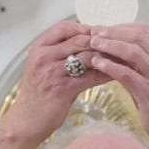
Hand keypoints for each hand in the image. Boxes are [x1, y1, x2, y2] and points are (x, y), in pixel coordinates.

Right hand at [0, 21, 108, 148]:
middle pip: (79, 39)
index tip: (100, 32)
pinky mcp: (62, 89)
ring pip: (87, 56)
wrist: (26, 121)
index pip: (64, 27)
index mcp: (39, 48)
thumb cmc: (38, 95)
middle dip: (101, 41)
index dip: (84, 28)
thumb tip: (88, 42)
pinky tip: (117, 75)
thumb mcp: (43, 67)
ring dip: (107, 56)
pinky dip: (105, 74)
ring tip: (122, 57)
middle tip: (118, 43)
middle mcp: (44, 57)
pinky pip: (90, 77)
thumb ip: (60, 53)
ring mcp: (52, 72)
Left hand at [87, 24, 148, 148]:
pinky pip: (128, 74)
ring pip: (133, 51)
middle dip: (113, 32)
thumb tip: (114, 49)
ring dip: (110, 45)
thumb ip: (138, 62)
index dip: (120, 26)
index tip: (102, 28)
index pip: (143, 29)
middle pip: (137, 35)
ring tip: (93, 44)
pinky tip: (97, 64)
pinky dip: (111, 66)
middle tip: (93, 32)